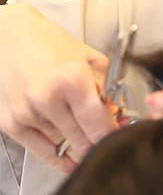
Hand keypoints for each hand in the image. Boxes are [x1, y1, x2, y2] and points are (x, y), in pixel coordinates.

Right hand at [0, 3, 117, 172]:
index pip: (98, 124)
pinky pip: (41, 152)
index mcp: (72, 79)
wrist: (11, 37)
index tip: (119, 137)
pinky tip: (70, 157)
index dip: (112, 136)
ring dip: (78, 146)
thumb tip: (115, 115)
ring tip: (85, 132)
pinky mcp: (11, 124)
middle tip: (106, 139)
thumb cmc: (50, 43)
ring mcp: (28, 114)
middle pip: (82, 141)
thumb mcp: (88, 57)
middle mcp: (48, 99)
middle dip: (98, 143)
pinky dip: (58, 157)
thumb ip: (106, 88)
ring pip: (64, 147)